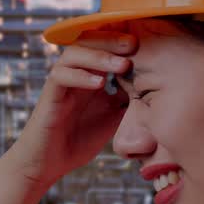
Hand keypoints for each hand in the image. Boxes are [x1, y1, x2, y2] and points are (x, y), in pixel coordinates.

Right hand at [0, 28, 136, 189]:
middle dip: (112, 40)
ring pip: (74, 54)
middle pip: (88, 41)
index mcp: (91, 74)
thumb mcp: (114, 117)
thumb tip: (155, 87)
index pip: (103, 46)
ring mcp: (60, 82)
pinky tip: (99, 84)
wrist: (48, 163)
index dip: (121, 41)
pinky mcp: (49, 95)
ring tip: (122, 65)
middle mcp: (74, 73)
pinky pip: (61, 76)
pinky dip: (81, 77)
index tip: (145, 43)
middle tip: (133, 44)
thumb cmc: (79, 139)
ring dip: (99, 57)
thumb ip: (128, 100)